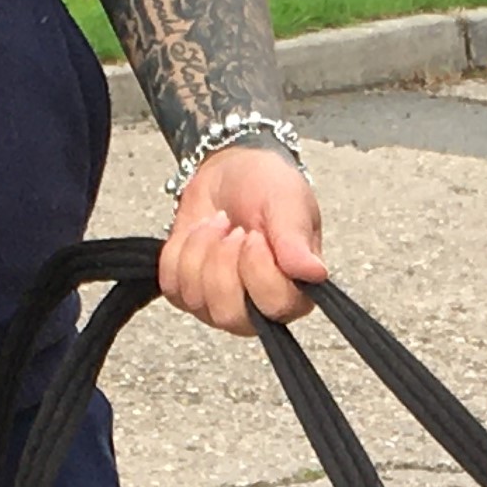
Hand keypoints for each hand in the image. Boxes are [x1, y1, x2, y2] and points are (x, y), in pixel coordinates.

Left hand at [158, 143, 325, 334]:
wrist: (230, 172)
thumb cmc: (267, 188)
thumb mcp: (288, 202)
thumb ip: (296, 240)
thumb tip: (314, 273)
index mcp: (294, 294)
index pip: (274, 305)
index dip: (257, 268)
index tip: (255, 234)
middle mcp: (258, 312)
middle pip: (229, 313)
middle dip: (223, 261)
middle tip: (234, 228)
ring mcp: (219, 308)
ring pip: (196, 298)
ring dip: (202, 248)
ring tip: (220, 224)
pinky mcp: (187, 296)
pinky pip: (172, 284)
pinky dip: (180, 250)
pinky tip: (201, 234)